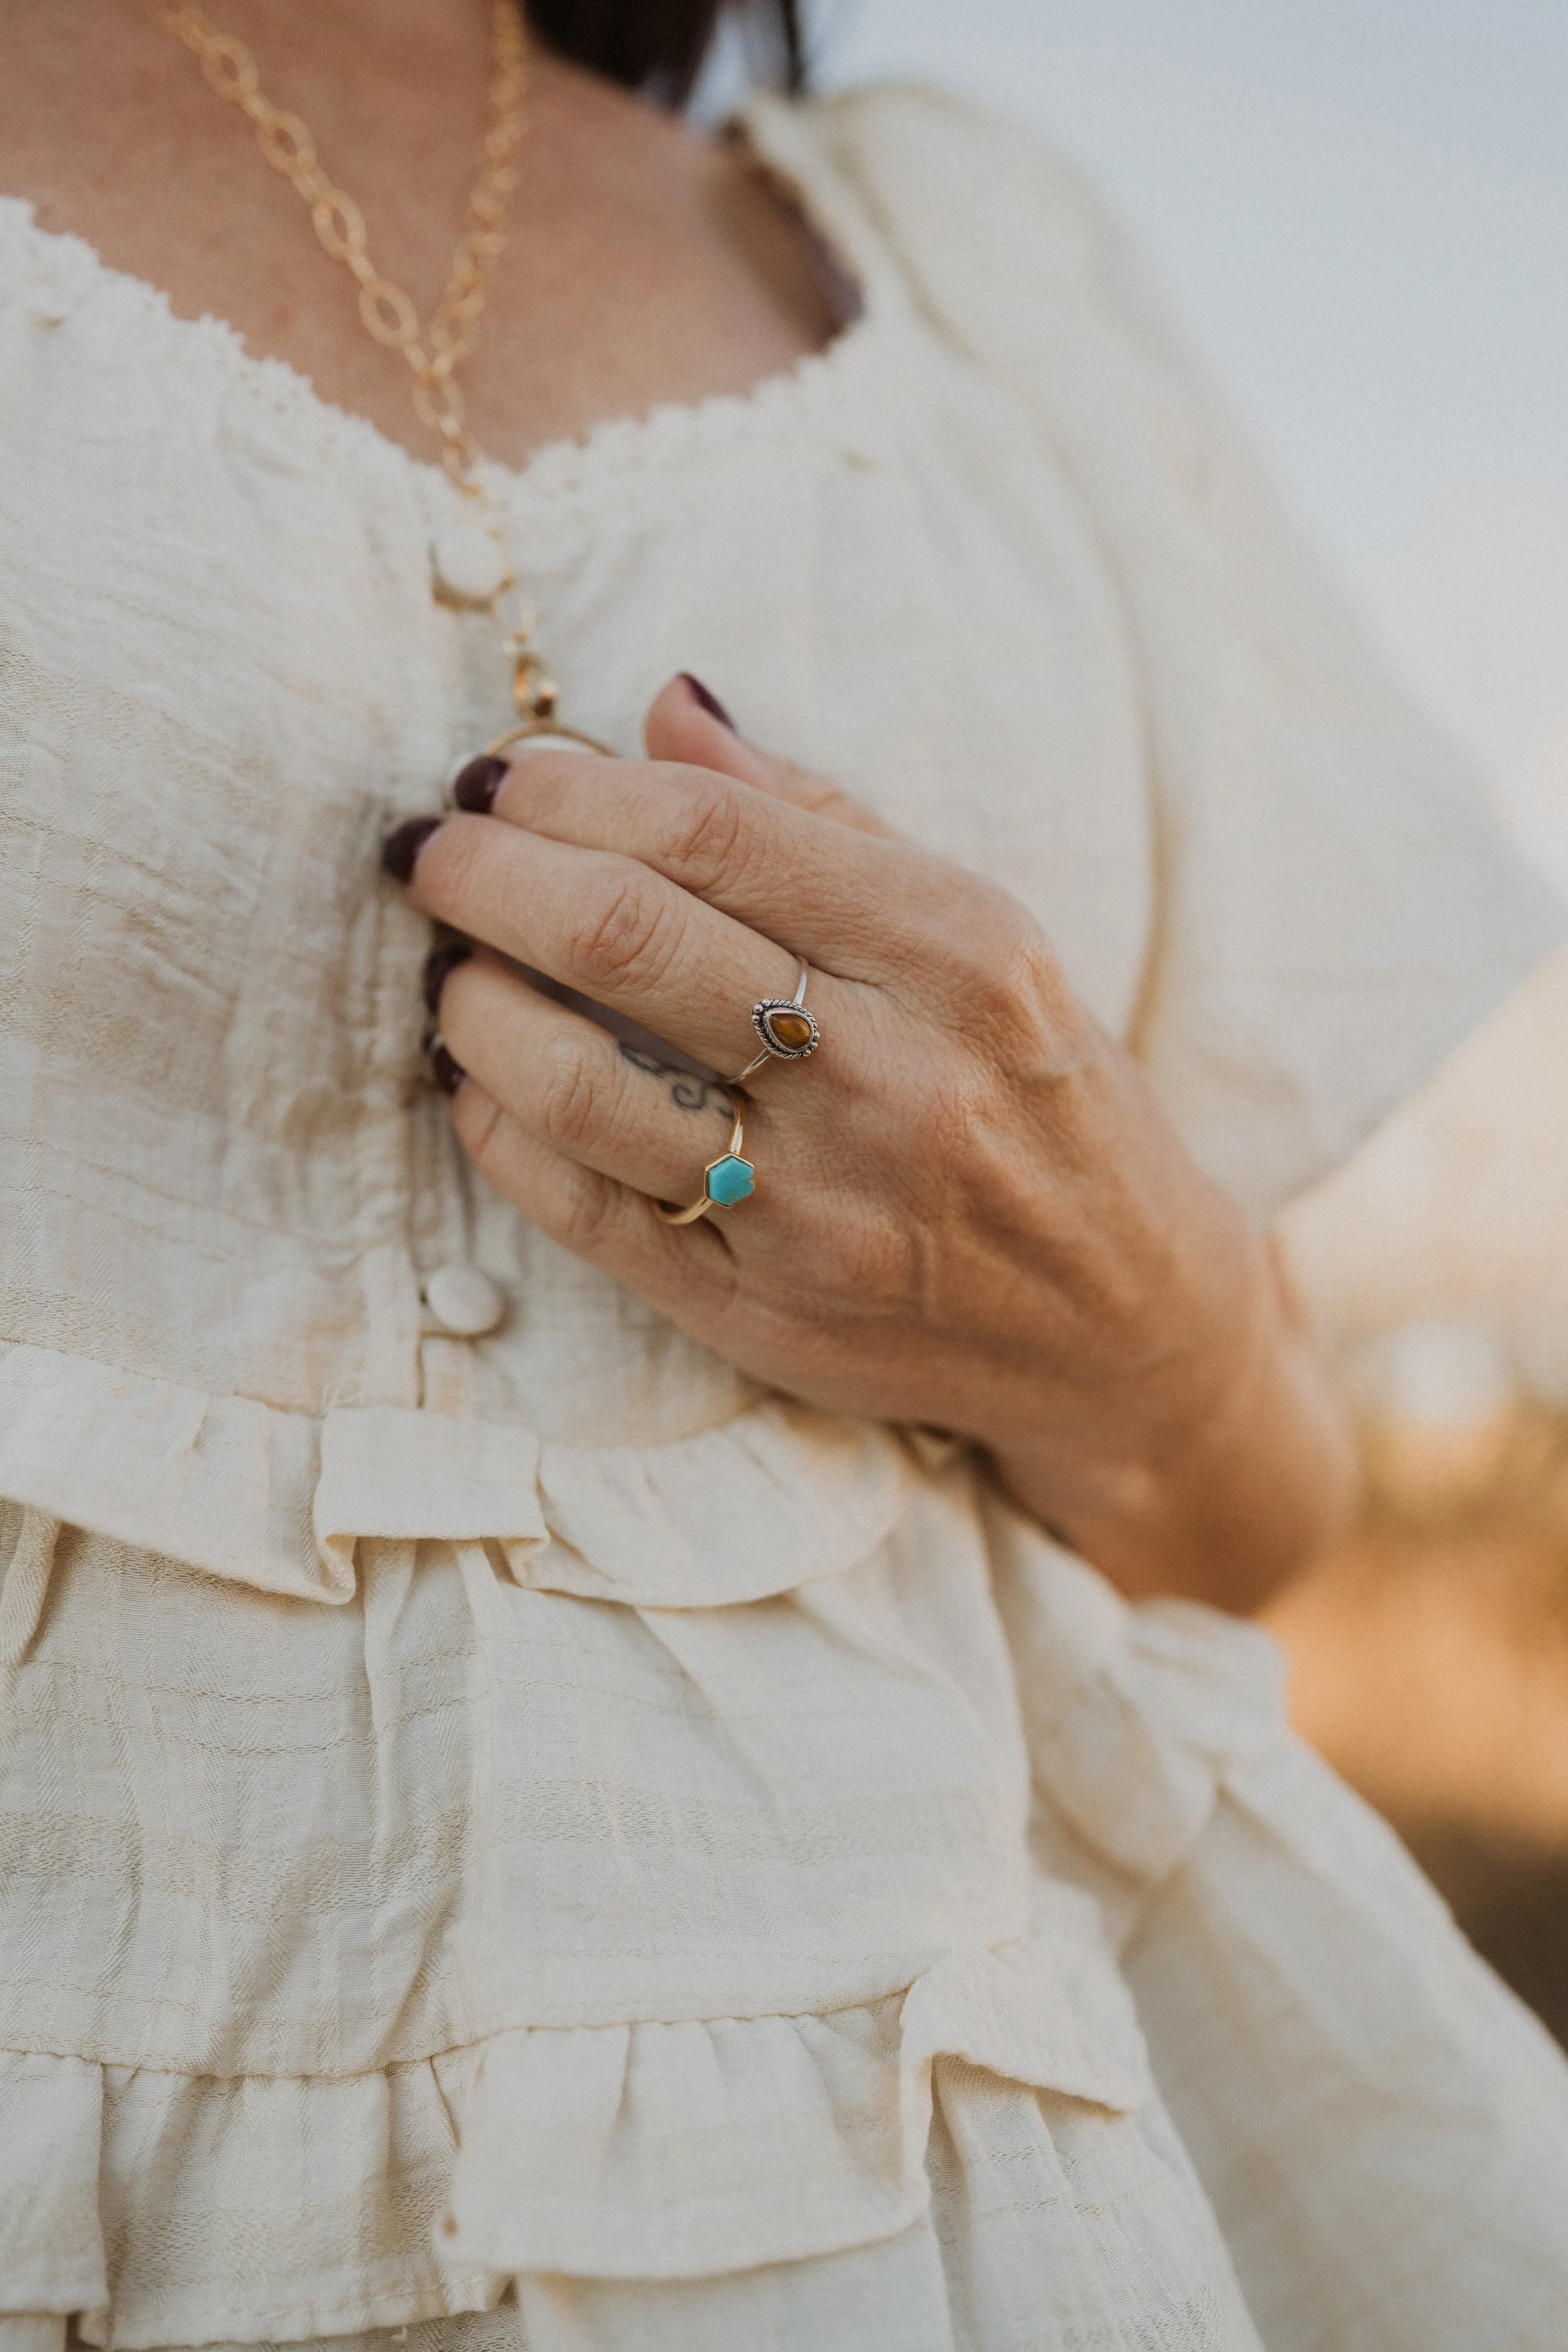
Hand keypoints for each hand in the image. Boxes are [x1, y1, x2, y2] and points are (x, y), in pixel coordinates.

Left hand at [384, 676, 1351, 1608]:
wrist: (1123, 1329)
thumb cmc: (1043, 1102)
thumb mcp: (984, 938)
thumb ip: (821, 821)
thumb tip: (664, 705)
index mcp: (957, 953)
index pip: (710, 831)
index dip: (570, 788)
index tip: (502, 777)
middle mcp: (891, 1076)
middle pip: (620, 936)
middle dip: (484, 874)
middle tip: (430, 853)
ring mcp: (822, 1209)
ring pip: (575, 1081)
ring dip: (471, 1003)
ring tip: (453, 968)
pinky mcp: (764, 1313)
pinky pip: (580, 1209)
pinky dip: (496, 1128)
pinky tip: (477, 1079)